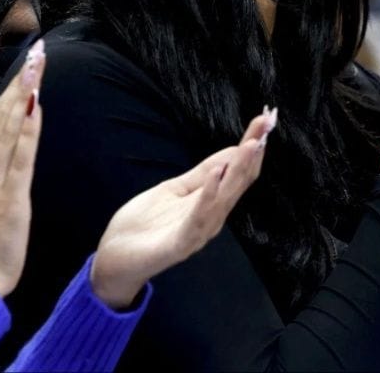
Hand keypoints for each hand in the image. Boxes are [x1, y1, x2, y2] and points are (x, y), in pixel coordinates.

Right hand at [0, 40, 45, 296]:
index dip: (8, 94)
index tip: (24, 68)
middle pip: (1, 116)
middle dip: (19, 82)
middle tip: (36, 52)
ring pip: (10, 127)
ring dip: (25, 93)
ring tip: (37, 65)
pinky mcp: (11, 196)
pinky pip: (22, 153)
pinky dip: (29, 127)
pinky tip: (37, 104)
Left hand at [89, 108, 272, 308]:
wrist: (114, 260)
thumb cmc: (142, 226)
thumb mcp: (174, 190)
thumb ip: (202, 175)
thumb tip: (232, 151)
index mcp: (211, 203)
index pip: (238, 171)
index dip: (252, 146)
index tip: (265, 119)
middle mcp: (212, 217)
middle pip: (239, 181)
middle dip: (252, 150)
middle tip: (266, 123)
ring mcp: (198, 231)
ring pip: (226, 196)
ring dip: (239, 168)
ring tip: (251, 143)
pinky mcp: (180, 244)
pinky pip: (199, 217)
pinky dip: (210, 194)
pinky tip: (218, 174)